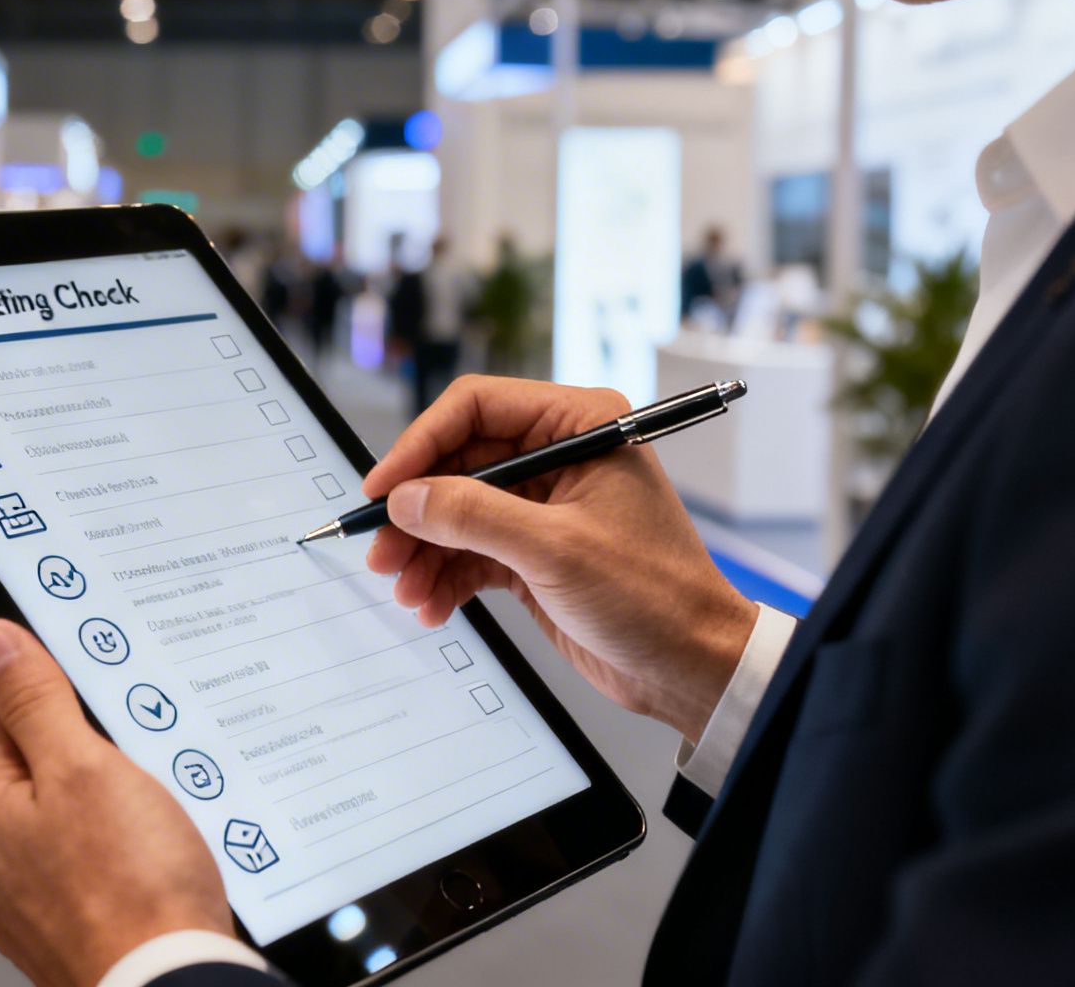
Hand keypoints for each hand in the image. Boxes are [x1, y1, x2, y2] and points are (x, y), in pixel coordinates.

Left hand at [0, 620, 234, 986]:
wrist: (165, 986)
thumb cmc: (132, 887)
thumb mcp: (84, 765)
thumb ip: (34, 699)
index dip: (54, 694)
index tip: (99, 699)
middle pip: (35, 769)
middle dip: (87, 757)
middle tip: (139, 765)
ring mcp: (23, 904)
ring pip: (64, 823)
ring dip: (106, 812)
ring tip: (153, 822)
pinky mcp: (62, 934)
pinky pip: (87, 872)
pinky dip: (116, 862)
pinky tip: (150, 866)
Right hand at [363, 377, 756, 741]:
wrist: (692, 666)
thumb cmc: (656, 597)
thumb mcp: (555, 551)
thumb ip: (474, 517)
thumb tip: (408, 498)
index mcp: (580, 426)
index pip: (477, 408)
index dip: (421, 444)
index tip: (384, 486)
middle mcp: (560, 455)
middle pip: (458, 463)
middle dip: (417, 509)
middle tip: (382, 549)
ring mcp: (545, 505)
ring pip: (458, 511)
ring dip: (425, 550)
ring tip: (404, 587)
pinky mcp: (535, 551)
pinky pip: (472, 551)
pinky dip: (446, 576)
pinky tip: (431, 604)